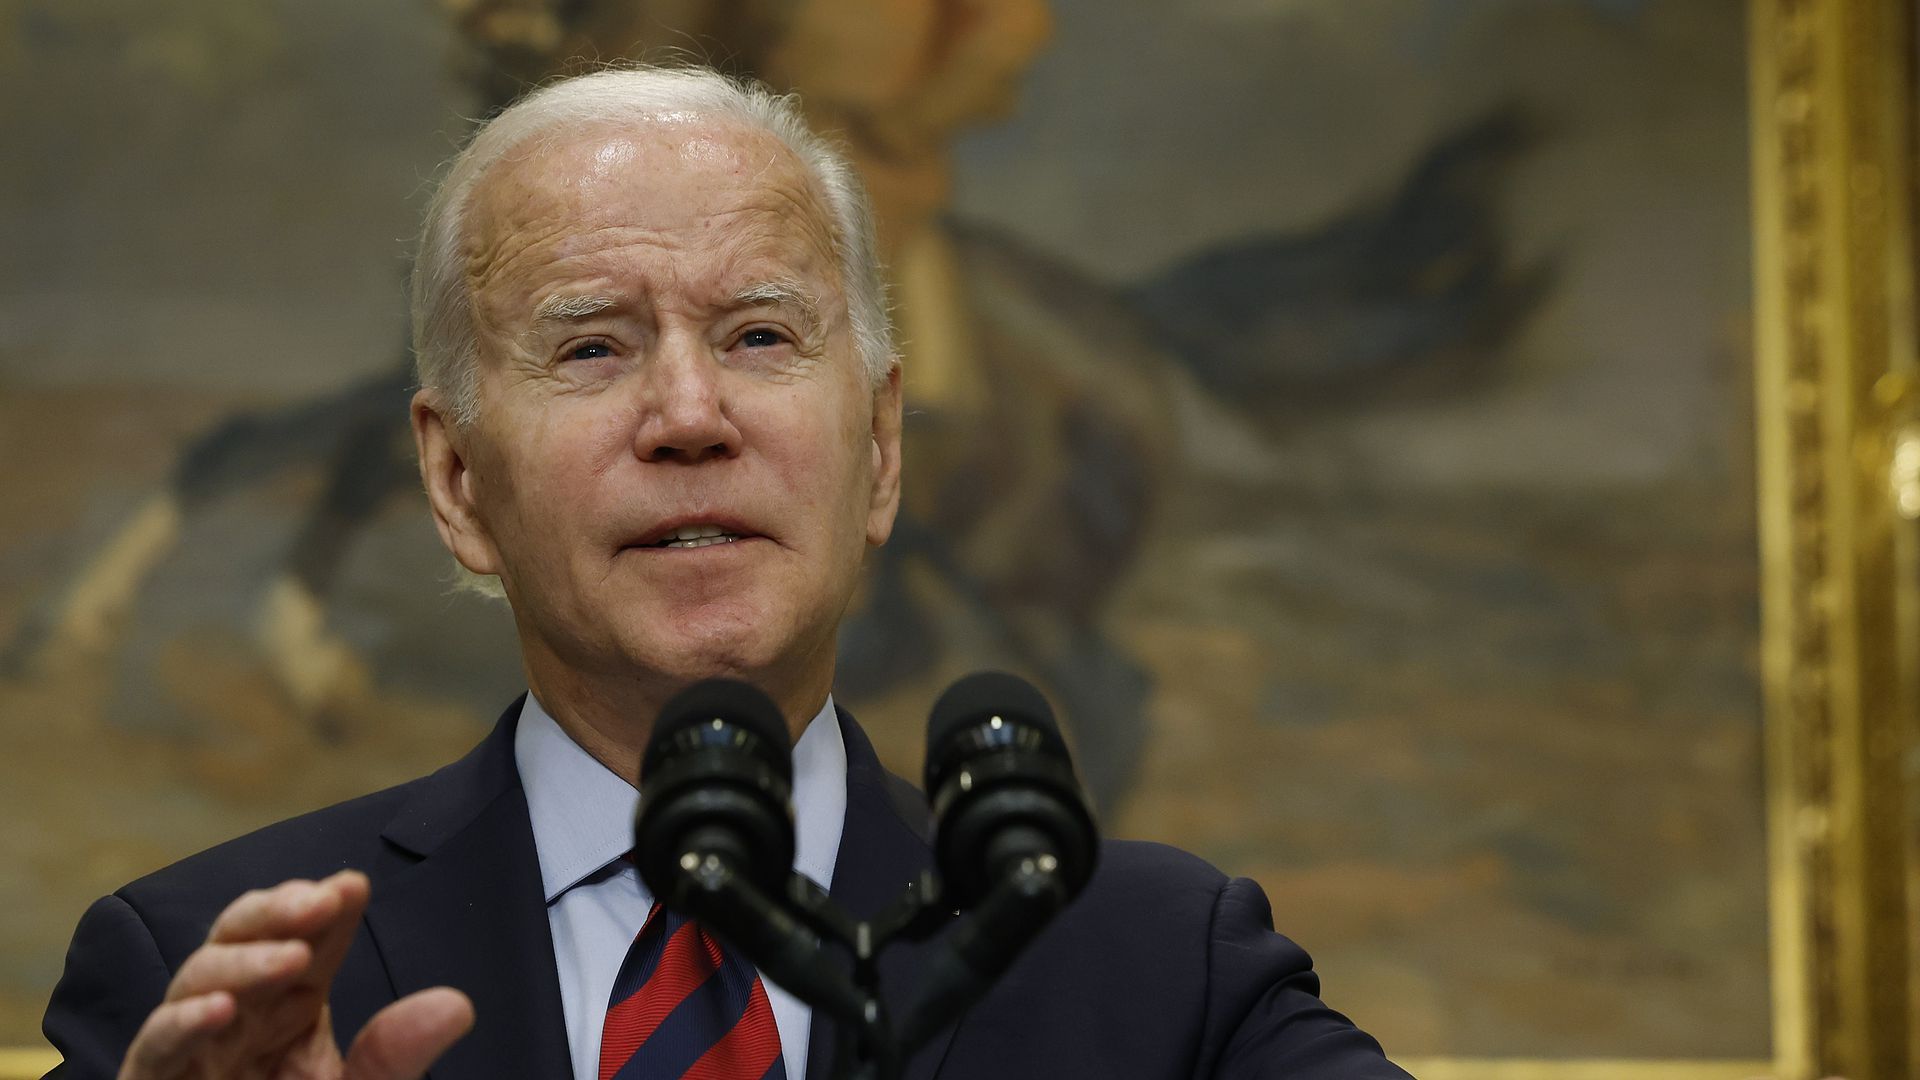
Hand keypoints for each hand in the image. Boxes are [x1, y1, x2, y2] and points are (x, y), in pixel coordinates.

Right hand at [118, 871, 473, 1079]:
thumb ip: (394, 1056)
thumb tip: (458, 1006)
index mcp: (287, 1005)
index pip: (306, 940)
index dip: (327, 910)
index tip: (354, 886)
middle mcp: (238, 1013)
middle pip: (245, 936)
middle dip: (279, 909)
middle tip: (324, 897)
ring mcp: (192, 1042)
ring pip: (199, 977)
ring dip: (244, 961)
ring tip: (291, 955)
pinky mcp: (154, 1078)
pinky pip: (156, 1044)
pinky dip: (182, 1022)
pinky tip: (218, 1009)